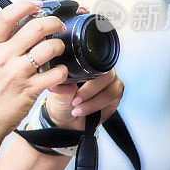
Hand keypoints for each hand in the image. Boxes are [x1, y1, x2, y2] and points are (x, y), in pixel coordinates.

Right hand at [0, 0, 68, 141]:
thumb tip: (16, 23)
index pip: (7, 15)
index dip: (25, 5)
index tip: (37, 5)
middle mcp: (3, 57)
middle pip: (36, 27)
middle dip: (53, 22)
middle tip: (58, 25)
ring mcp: (17, 73)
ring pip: (50, 48)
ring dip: (60, 45)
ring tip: (59, 49)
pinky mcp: (30, 90)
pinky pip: (56, 74)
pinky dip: (62, 71)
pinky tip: (59, 73)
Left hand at [44, 5, 123, 129]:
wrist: (64, 118)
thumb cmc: (59, 98)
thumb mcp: (54, 89)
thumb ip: (59, 83)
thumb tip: (57, 81)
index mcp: (84, 59)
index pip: (93, 50)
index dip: (89, 57)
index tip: (77, 76)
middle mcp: (98, 66)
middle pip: (105, 68)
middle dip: (89, 86)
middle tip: (74, 96)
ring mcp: (109, 79)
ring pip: (110, 83)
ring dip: (92, 97)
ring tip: (76, 105)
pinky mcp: (115, 93)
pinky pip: (112, 96)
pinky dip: (96, 105)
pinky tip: (82, 110)